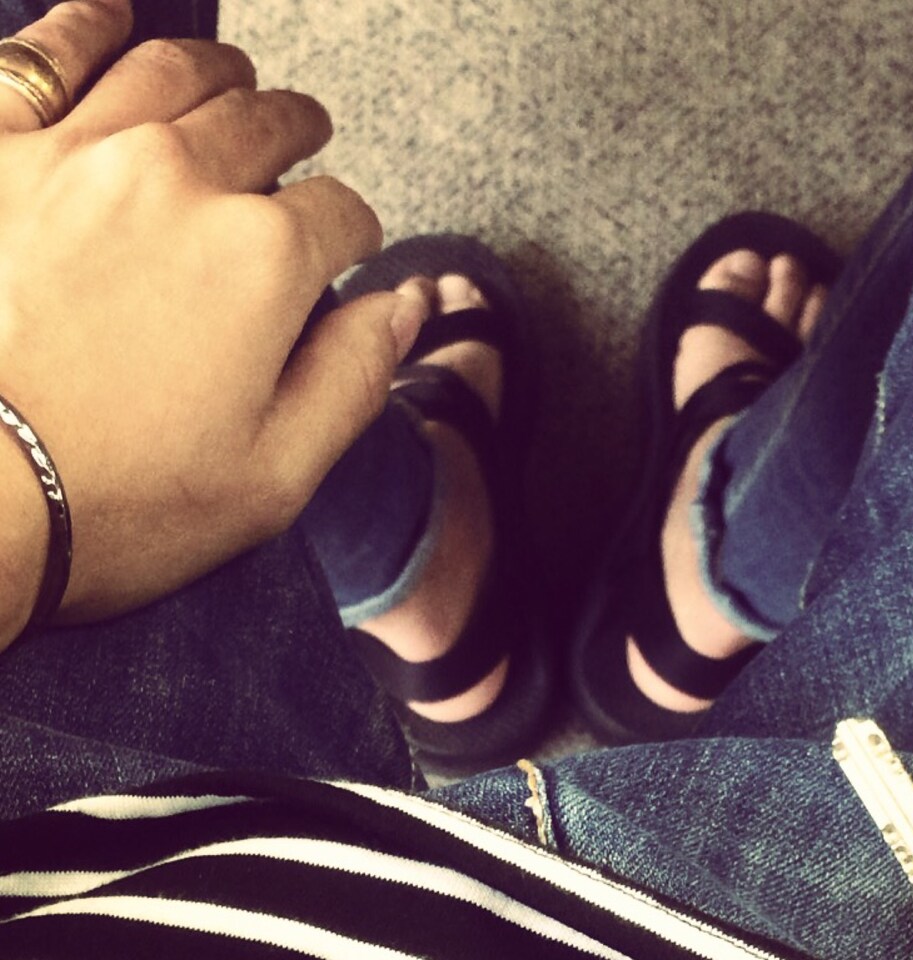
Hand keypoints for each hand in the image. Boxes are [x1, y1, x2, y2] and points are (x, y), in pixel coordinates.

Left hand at [0, 1, 427, 641]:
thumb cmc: (119, 503)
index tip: (348, 243)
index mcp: (263, 260)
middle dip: (296, 130)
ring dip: (219, 73)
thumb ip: (355, 378)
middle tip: (304, 137)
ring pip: (171, 73)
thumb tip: (408, 303)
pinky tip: (112, 23)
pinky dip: (89, 29)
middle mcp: (181, 180)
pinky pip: (48, 57)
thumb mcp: (275, 476)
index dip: (353, 230)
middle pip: (263, 126)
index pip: (338, 214)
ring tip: (234, 79)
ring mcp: (80, 153)